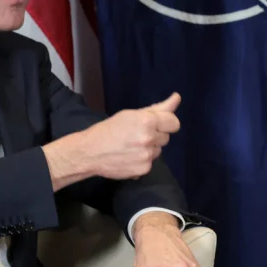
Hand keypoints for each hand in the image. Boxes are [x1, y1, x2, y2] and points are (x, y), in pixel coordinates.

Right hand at [44, 93, 181, 187]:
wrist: (90, 152)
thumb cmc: (109, 129)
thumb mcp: (132, 114)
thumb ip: (158, 108)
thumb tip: (177, 97)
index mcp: (147, 121)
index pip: (174, 123)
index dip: (166, 123)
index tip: (156, 124)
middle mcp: (149, 139)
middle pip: (166, 137)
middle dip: (156, 134)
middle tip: (137, 134)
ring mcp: (147, 156)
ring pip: (159, 150)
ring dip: (150, 148)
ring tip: (131, 146)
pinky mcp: (144, 169)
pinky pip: (151, 162)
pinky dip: (143, 160)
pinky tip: (129, 156)